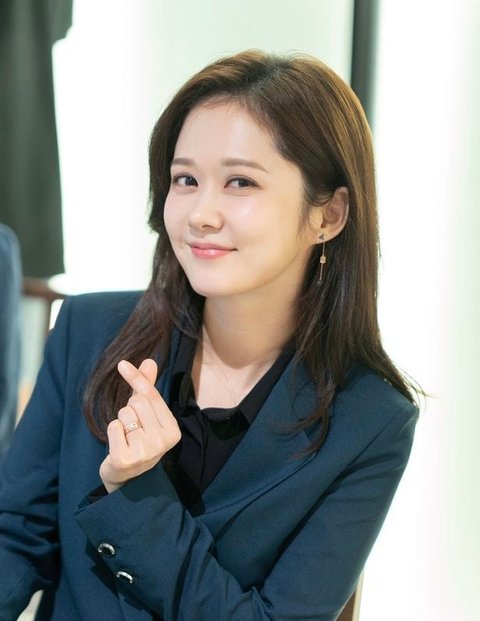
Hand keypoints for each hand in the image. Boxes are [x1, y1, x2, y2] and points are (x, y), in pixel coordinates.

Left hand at [99, 359, 181, 492]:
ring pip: (124, 414)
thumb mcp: (147, 415)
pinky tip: (118, 446)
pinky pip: (113, 427)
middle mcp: (162, 441)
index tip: (122, 364)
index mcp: (173, 430)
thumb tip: (149, 360)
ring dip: (121, 422)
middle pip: (136, 403)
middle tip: (132, 427)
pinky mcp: (125, 459)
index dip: (136, 379)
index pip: (151, 395)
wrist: (128, 479)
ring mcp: (145, 452)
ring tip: (126, 438)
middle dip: (129, 410)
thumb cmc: (138, 440)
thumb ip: (148, 388)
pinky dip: (112, 432)